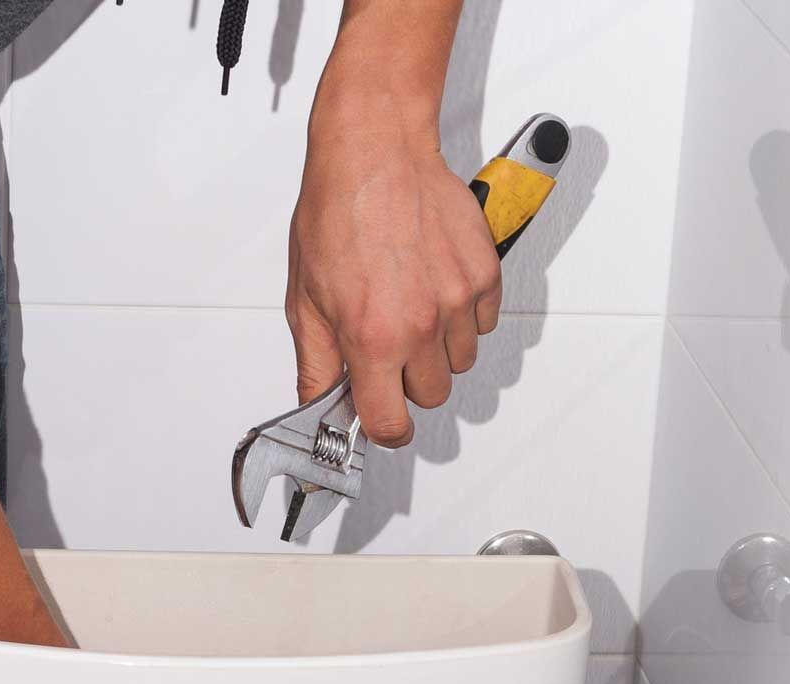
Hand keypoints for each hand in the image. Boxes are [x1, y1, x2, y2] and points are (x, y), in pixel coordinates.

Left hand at [287, 71, 501, 447]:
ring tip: (411, 306)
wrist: (376, 150)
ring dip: (438, 349)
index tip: (384, 420)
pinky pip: (482, 325)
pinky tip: (435, 286)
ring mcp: (458, 300)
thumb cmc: (338, 213)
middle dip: (409, 381)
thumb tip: (317, 410)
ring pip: (459, 363)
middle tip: (388, 345)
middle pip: (431, 397)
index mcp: (374, 338)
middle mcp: (421, 324)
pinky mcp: (484, 274)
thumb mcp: (305, 300)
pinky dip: (463, 317)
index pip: (392, 424)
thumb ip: (316, 366)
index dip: (386, 428)